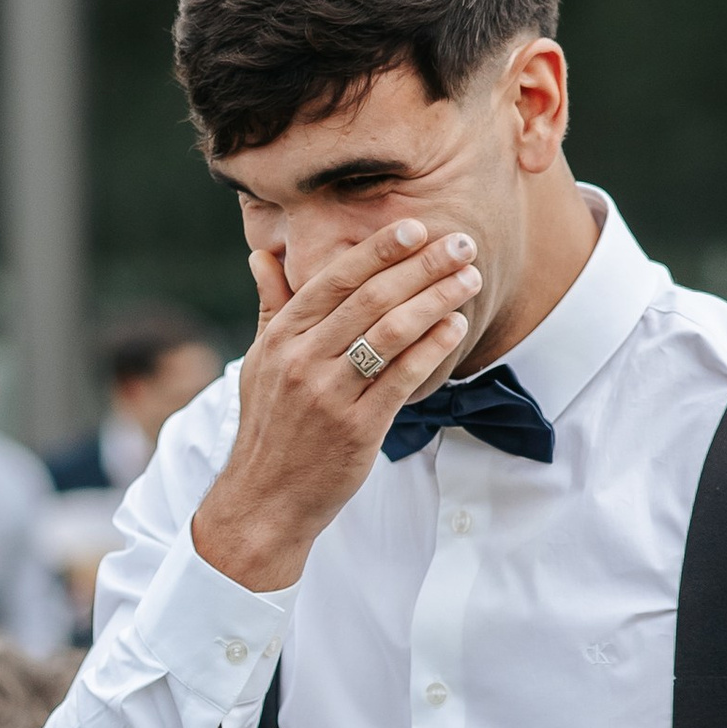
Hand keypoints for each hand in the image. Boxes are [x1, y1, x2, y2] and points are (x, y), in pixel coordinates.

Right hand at [192, 218, 483, 593]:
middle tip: (461, 243)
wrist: (264, 499)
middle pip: (372, 297)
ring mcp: (330, 394)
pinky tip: (456, 325)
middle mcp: (303, 359)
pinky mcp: (356, 428)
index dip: (380, 249)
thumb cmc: (269, 428)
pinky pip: (402, 377)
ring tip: (468, 278)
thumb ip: (270, 307)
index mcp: (282, 336)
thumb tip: (260, 255)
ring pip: (392, 331)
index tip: (416, 227)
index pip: (336, 278)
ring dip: (437, 298)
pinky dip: (432, 346)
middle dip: (422, 265)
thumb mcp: (259, 364)